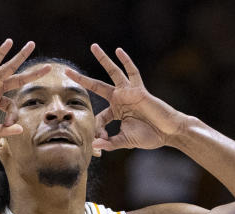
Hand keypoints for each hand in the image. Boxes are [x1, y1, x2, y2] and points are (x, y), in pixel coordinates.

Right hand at [0, 39, 49, 139]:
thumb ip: (3, 130)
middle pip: (17, 79)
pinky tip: (9, 42)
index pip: (11, 105)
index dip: (13, 115)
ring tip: (31, 44)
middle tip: (49, 67)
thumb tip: (22, 129)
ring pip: (8, 67)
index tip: (9, 124)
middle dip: (33, 74)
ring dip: (21, 56)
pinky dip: (0, 52)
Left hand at [65, 45, 184, 151]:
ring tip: (93, 46)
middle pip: (96, 86)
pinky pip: (132, 73)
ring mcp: (128, 93)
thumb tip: (94, 145)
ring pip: (113, 73)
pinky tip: (118, 51)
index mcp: (115, 112)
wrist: (168, 132)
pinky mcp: (139, 90)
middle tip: (66, 71)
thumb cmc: (149, 136)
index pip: (98, 118)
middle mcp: (120, 99)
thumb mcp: (125, 141)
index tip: (100, 142)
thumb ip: (110, 143)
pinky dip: (126, 61)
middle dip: (81, 79)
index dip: (97, 130)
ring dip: (103, 59)